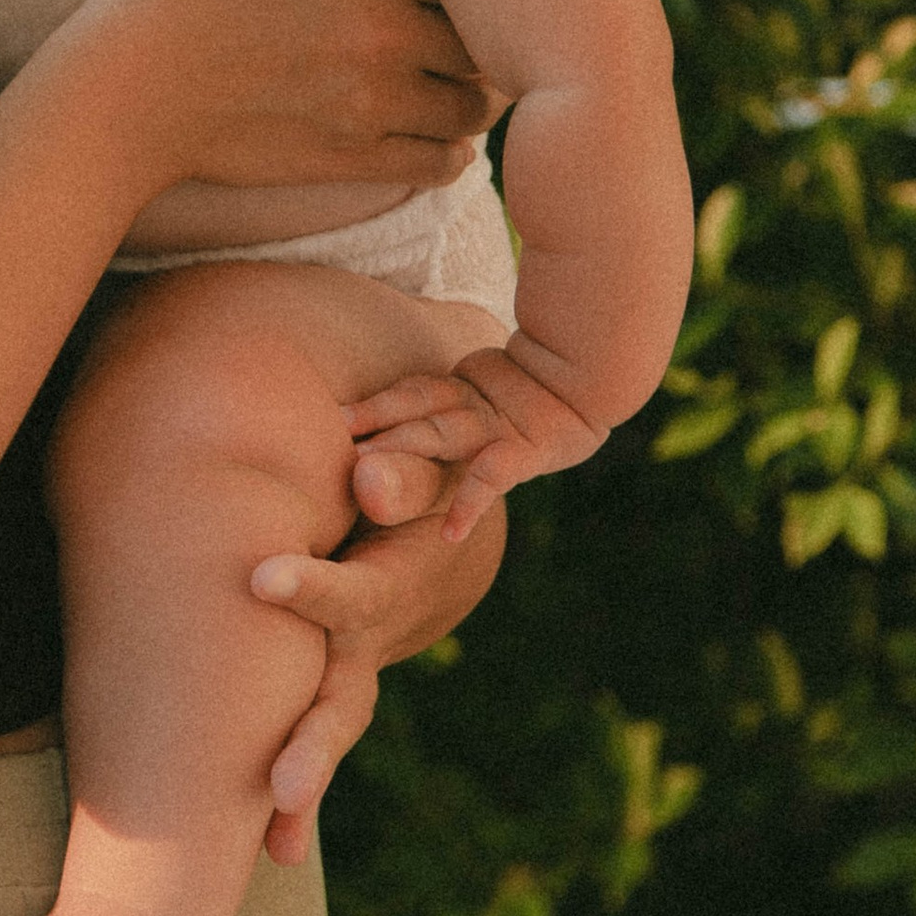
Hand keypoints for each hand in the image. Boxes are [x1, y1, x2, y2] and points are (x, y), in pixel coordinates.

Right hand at [102, 0, 499, 194]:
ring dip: (467, 93)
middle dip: (476, 33)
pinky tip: (428, 132)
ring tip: (448, 78)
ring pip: (470, 105)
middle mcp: (387, 34)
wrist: (123, 91)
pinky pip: (439, 162)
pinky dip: (445, 149)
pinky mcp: (352, 158)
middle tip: (466, 27)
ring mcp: (372, 102)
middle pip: (481, 38)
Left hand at [249, 499, 506, 860]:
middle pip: (344, 702)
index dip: (311, 589)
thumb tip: (367, 479)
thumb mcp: (427, 480)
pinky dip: (292, 800)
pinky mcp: (320, 691)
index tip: (261, 577)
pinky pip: (306, 742)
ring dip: (306, 790)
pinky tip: (274, 853)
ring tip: (280, 848)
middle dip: (315, 743)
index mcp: (389, 586)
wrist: (440, 541)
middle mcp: (367, 644)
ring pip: (327, 738)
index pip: (349, 594)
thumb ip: (403, 480)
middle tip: (284, 786)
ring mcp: (346, 674)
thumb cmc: (414, 494)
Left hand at [345, 344, 603, 542]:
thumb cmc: (530, 393)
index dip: (373, 402)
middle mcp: (470, 408)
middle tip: (330, 428)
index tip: (328, 415)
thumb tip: (383, 418)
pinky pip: (491, 480)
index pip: (412, 391)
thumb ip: (437, 397)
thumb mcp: (482, 387)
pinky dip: (470, 505)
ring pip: (439, 432)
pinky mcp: (523, 454)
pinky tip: (449, 535)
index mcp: (458, 390)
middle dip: (374, 419)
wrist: (587, 380)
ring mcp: (494, 429)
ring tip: (361, 463)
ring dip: (401, 444)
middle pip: (416, 408)